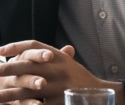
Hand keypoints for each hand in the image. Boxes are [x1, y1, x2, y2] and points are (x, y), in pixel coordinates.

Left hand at [0, 40, 124, 104]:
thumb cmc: (78, 78)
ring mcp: (57, 86)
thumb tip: (35, 50)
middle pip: (28, 65)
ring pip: (27, 89)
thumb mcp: (67, 63)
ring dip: (9, 94)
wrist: (96, 93)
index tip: (0, 50)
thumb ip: (54, 56)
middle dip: (8, 69)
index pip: (35, 45)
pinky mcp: (57, 102)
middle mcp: (57, 68)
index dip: (17, 46)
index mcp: (58, 57)